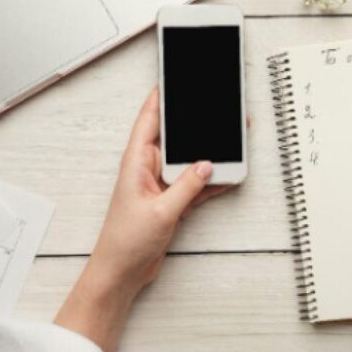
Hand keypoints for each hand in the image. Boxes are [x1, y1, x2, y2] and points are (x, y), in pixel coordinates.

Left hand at [86, 87, 228, 295]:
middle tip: (215, 108)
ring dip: (207, 153)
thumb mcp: (162, 211)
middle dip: (194, 123)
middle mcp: (148, 168)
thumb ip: (187, 186)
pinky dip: (210, 179)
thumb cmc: (125, 242)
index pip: (149, 119)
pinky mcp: (171, 200)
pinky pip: (195, 182)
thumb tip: (207, 164)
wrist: (121, 273)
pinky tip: (227, 173)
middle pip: (174, 136)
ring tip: (230, 139)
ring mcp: (161, 184)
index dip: (161, 97)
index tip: (174, 78)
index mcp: (136, 162)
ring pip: (189, 159)